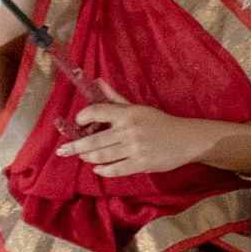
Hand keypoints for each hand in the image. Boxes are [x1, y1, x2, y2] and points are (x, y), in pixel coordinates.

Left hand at [58, 79, 208, 176]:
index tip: (77, 123)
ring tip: (82, 156)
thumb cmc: (159, 122)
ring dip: (88, 157)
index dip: (83, 117)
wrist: (187, 139)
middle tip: (63, 150)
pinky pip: (115, 170)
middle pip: (95, 140)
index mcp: (129, 113)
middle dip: (76, 146)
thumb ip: (114, 98)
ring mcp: (135, 148)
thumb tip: (96, 81)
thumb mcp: (138, 108)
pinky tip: (98, 169)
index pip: (98, 110)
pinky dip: (103, 171)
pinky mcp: (141, 164)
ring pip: (102, 155)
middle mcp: (130, 130)